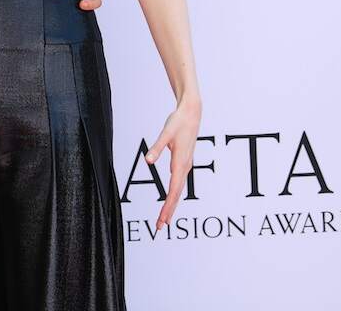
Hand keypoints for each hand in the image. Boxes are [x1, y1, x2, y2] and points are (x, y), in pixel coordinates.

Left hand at [144, 99, 200, 230]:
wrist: (192, 112)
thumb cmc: (178, 122)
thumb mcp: (166, 133)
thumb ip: (156, 147)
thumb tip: (148, 161)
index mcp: (180, 162)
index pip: (173, 190)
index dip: (167, 206)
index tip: (162, 219)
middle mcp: (185, 167)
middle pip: (176, 194)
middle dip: (168, 211)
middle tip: (159, 227)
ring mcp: (185, 165)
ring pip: (178, 190)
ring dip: (171, 205)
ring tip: (164, 219)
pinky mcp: (184, 162)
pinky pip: (179, 183)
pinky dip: (174, 194)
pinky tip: (170, 199)